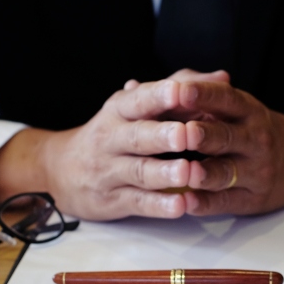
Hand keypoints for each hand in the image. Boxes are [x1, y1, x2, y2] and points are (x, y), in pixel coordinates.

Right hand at [0, 79, 199, 220]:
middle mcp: (111, 137)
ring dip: (164, 173)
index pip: (140, 99)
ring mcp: (110, 170)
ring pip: (138, 171)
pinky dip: (159, 205)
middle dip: (163, 135)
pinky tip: (181, 205)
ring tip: (187, 172)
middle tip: (187, 134)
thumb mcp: (138, 106)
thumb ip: (181, 90)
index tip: (180, 91)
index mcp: (120, 109)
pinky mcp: (112, 200)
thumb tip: (222, 78)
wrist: (61, 170)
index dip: (159, 95)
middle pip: (138, 135)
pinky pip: (137, 202)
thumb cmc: (115, 132)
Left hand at [177, 82, 283, 215]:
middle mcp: (255, 140)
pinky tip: (187, 202)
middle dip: (204, 134)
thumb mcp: (245, 108)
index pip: (226, 99)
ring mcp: (255, 172)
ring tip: (186, 171)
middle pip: (226, 136)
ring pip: (225, 172)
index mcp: (249, 112)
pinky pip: (225, 202)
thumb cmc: (259, 131)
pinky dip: (205, 203)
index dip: (204, 94)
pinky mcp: (251, 200)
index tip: (181, 90)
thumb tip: (175, 86)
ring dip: (204, 173)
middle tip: (184, 132)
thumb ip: (212, 97)